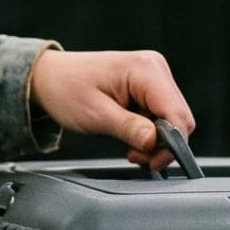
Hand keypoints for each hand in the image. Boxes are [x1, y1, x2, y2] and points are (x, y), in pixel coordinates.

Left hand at [29, 49, 194, 169]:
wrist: (49, 77)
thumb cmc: (65, 88)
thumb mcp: (95, 114)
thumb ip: (129, 128)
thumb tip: (154, 142)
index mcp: (145, 69)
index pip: (177, 113)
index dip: (170, 142)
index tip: (152, 161)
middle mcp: (155, 68)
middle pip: (180, 118)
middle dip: (162, 143)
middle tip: (135, 154)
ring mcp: (154, 76)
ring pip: (172, 120)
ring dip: (154, 139)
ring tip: (128, 144)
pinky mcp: (149, 86)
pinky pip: (161, 115)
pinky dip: (149, 131)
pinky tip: (131, 134)